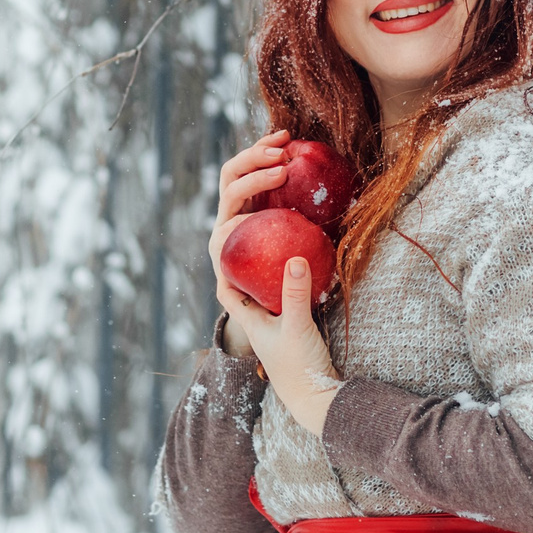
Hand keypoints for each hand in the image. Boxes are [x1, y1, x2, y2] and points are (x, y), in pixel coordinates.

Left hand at [209, 130, 340, 431]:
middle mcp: (236, 270)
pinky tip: (300, 168)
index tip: (272, 181)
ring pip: (251, 207)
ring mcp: (257, 263)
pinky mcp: (276, 260)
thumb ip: (295, 295)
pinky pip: (273, 216)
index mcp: (228, 284)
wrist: (309, 386)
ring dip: (263, 174)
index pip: (223, 232)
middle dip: (251, 173)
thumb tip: (297, 257)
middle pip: (233, 208)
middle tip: (281, 153)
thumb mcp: (296, 328)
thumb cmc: (297, 361)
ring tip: (287, 145)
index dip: (241, 199)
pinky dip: (282, 190)